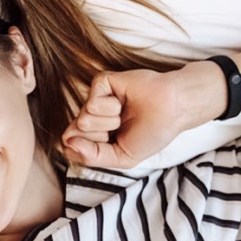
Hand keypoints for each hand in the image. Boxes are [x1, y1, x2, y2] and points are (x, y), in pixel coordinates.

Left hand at [61, 69, 188, 168]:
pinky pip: (91, 104)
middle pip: (73, 135)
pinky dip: (111, 108)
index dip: (90, 152)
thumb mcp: (122, 157)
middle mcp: (91, 116)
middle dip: (100, 138)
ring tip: (124, 115)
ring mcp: (94, 99)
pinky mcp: (100, 83)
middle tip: (120, 129)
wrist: (173, 110)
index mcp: (94, 134)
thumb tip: (67, 144)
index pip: (71, 147)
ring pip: (83, 121)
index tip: (113, 145)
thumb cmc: (152, 133)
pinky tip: (123, 102)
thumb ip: (92, 156)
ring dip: (109, 123)